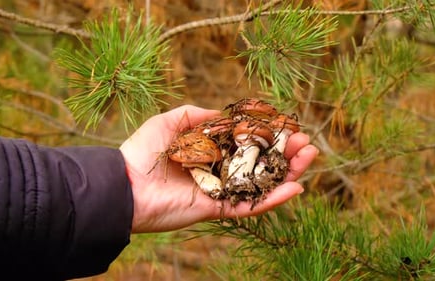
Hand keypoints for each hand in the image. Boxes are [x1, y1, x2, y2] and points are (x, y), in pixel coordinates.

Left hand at [120, 105, 318, 232]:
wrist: (125, 185)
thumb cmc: (143, 151)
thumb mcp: (171, 121)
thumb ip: (199, 115)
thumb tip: (227, 115)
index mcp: (211, 151)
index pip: (248, 143)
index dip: (269, 135)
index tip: (289, 125)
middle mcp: (219, 171)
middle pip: (261, 163)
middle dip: (285, 153)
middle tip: (306, 142)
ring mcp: (220, 191)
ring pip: (262, 184)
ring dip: (288, 173)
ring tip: (309, 157)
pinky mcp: (218, 208)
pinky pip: (250, 205)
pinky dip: (273, 199)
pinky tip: (296, 188)